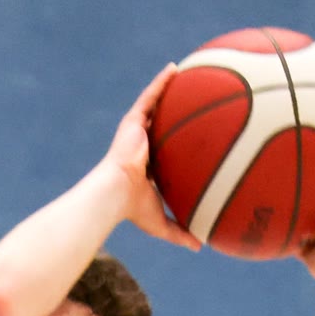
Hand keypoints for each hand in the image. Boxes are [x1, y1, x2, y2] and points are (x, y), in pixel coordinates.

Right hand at [107, 67, 200, 251]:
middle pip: (160, 123)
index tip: (190, 135)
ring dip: (168, 89)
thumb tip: (201, 247)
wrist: (113, 195)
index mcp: (147, 165)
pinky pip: (150, 96)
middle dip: (173, 110)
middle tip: (192, 98)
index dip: (175, 141)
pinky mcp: (131, 122)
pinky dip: (161, 83)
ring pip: (155, 105)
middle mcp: (141, 145)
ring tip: (185, 72)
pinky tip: (175, 68)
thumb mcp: (160, 222)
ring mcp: (135, 132)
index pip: (164, 149)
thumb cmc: (131, 210)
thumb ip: (180, 231)